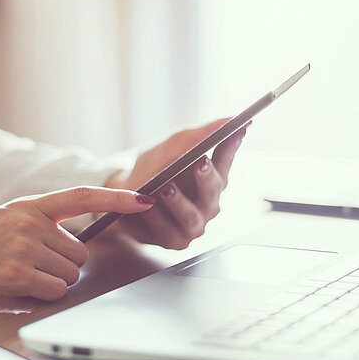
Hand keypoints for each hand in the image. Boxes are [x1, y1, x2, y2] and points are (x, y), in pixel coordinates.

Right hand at [0, 186, 154, 303]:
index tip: (146, 198)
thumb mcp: (4, 222)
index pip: (83, 195)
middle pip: (80, 254)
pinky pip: (52, 291)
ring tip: (14, 277)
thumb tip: (75, 247)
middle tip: (27, 269)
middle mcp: (29, 221)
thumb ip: (39, 226)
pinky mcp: (14, 272)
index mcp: (29, 205)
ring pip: (68, 276)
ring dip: (48, 284)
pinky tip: (11, 288)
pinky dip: (38, 296)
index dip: (117, 198)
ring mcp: (22, 245)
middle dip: (62, 268)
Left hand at [106, 117, 245, 248]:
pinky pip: (168, 231)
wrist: (122, 194)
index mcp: (211, 178)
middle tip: (199, 162)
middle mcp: (207, 203)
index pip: (225, 160)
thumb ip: (198, 134)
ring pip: (191, 216)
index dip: (232, 146)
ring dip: (179, 201)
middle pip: (213, 191)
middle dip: (206, 177)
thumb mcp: (171, 146)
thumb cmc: (151, 169)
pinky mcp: (175, 240)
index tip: (236, 131)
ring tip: (166, 187)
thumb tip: (229, 119)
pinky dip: (156, 217)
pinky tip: (147, 206)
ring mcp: (193, 224)